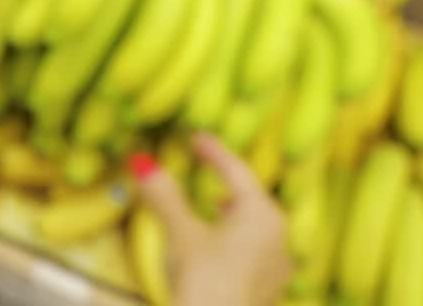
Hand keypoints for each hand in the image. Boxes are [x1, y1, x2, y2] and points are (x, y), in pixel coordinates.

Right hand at [131, 133, 291, 305]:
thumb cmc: (204, 281)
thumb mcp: (181, 233)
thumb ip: (164, 196)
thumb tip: (142, 163)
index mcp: (263, 214)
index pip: (236, 170)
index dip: (213, 151)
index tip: (197, 136)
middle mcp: (280, 236)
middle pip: (251, 196)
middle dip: (227, 180)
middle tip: (207, 164)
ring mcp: (279, 265)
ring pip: (255, 223)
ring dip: (232, 210)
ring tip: (212, 204)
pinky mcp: (269, 287)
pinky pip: (254, 247)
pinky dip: (235, 235)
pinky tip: (220, 243)